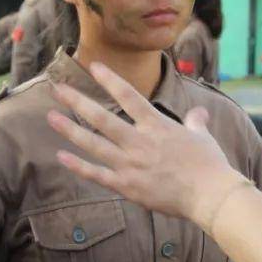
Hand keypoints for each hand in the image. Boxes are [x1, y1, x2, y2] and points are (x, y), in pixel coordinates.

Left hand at [47, 61, 245, 228]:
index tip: (92, 66)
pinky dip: (79, 166)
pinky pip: (97, 175)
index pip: (129, 96)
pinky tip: (61, 156)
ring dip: (70, 130)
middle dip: (77, 101)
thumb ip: (195, 122)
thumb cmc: (209, 165)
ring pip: (94, 144)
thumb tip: (199, 112)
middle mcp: (139, 141)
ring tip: (51, 117)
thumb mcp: (202, 137)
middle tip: (56, 89)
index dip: (109, 80)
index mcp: (157, 125)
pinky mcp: (127, 186)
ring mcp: (130, 164)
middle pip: (101, 118)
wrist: (210, 194)